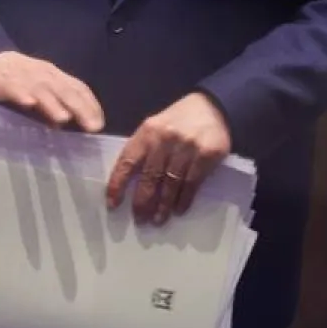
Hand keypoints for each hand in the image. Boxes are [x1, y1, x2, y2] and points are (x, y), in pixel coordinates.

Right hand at [0, 51, 104, 131]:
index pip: (78, 87)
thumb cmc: (18, 79)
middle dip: (80, 107)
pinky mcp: (4, 80)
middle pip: (65, 89)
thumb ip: (53, 105)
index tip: (99, 124)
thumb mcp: (39, 90)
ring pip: (42, 89)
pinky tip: (28, 103)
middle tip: (91, 127)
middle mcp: (43, 75)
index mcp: (54, 76)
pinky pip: (14, 87)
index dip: (91, 104)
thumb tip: (67, 124)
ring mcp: (24, 76)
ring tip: (64, 118)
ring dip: (53, 103)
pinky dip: (22, 94)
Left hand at [106, 93, 230, 225]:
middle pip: (149, 177)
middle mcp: (165, 139)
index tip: (113, 204)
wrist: (214, 108)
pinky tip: (178, 209)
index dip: (118, 184)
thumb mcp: (156, 127)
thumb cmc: (179, 120)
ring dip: (163, 206)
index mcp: (147, 131)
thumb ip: (144, 148)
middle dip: (142, 202)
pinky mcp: (206, 155)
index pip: (127, 161)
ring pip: (170, 184)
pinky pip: (191, 184)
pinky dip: (184, 200)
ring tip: (158, 219)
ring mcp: (186, 147)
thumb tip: (130, 182)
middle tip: (139, 219)